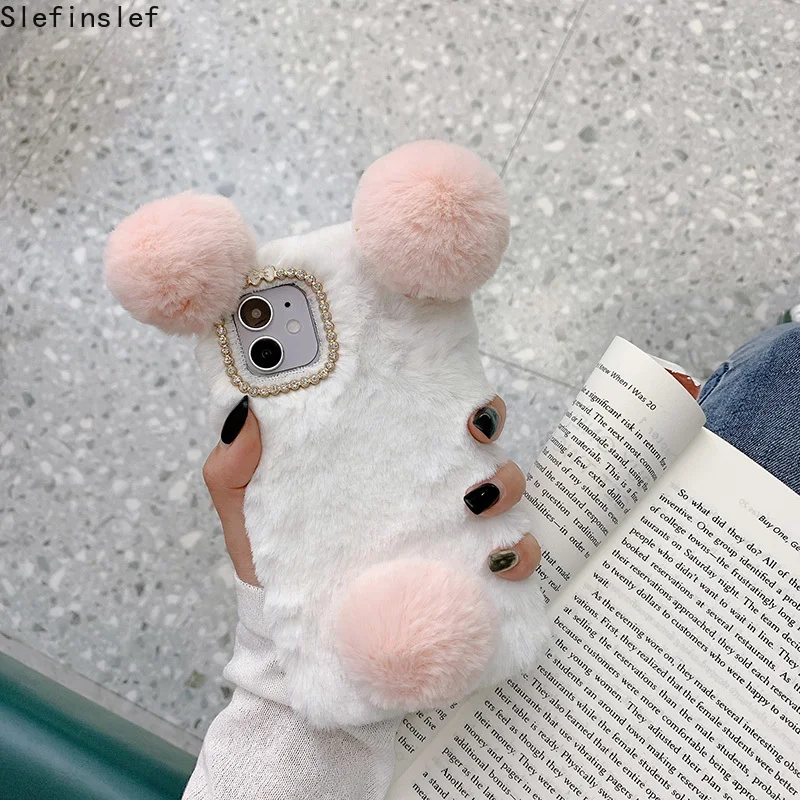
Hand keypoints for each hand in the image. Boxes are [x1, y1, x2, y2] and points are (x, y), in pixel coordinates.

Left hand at [203, 396, 541, 585]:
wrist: (287, 641)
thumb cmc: (268, 566)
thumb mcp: (244, 511)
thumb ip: (235, 466)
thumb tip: (245, 410)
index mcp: (376, 460)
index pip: (422, 412)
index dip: (444, 392)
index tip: (449, 393)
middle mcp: (418, 488)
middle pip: (474, 443)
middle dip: (487, 431)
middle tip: (474, 437)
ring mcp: (444, 532)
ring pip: (500, 491)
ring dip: (506, 487)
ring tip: (479, 503)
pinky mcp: (458, 579)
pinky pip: (505, 559)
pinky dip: (516, 555)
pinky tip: (500, 558)